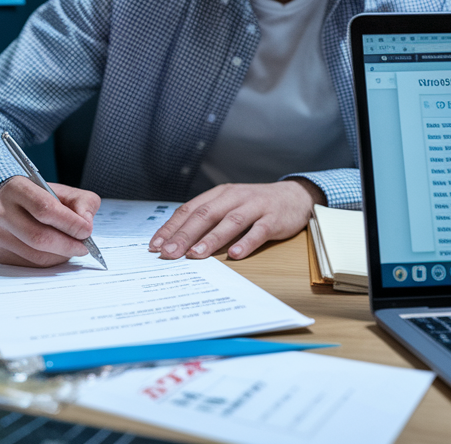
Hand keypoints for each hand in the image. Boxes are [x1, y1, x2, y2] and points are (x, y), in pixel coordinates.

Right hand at [0, 177, 101, 267]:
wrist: (10, 203)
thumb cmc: (39, 197)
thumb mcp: (64, 191)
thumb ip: (82, 202)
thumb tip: (85, 224)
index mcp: (17, 189)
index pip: (44, 208)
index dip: (69, 223)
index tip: (86, 231)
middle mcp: (1, 211)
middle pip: (38, 237)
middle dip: (67, 245)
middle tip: (83, 247)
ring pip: (36, 256)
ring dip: (60, 256)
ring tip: (70, 248)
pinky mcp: (0, 254)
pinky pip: (31, 265)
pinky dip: (50, 262)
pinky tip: (55, 253)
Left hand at [149, 178, 325, 260]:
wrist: (295, 196)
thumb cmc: (255, 205)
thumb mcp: (229, 206)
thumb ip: (208, 219)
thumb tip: (177, 241)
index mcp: (219, 194)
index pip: (189, 209)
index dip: (171, 227)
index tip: (155, 246)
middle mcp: (234, 197)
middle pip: (205, 215)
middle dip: (185, 235)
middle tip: (169, 253)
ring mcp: (255, 207)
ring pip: (230, 222)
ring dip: (211, 239)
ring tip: (196, 255)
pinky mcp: (273, 218)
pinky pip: (259, 231)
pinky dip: (246, 242)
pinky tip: (235, 254)